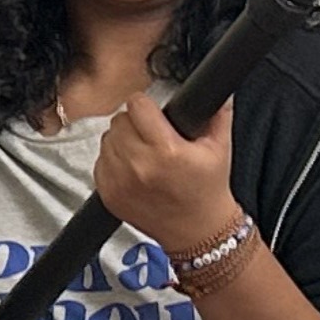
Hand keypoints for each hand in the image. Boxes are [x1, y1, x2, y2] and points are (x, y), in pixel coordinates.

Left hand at [93, 91, 241, 259]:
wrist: (197, 232)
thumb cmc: (209, 189)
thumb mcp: (220, 148)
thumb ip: (218, 112)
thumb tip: (218, 87)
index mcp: (166, 150)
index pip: (136, 106)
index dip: (146, 106)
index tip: (153, 114)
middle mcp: (139, 166)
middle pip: (119, 121)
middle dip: (134, 124)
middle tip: (150, 135)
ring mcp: (120, 182)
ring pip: (107, 140)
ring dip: (121, 141)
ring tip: (143, 153)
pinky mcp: (109, 194)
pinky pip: (100, 162)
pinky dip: (113, 162)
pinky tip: (133, 169)